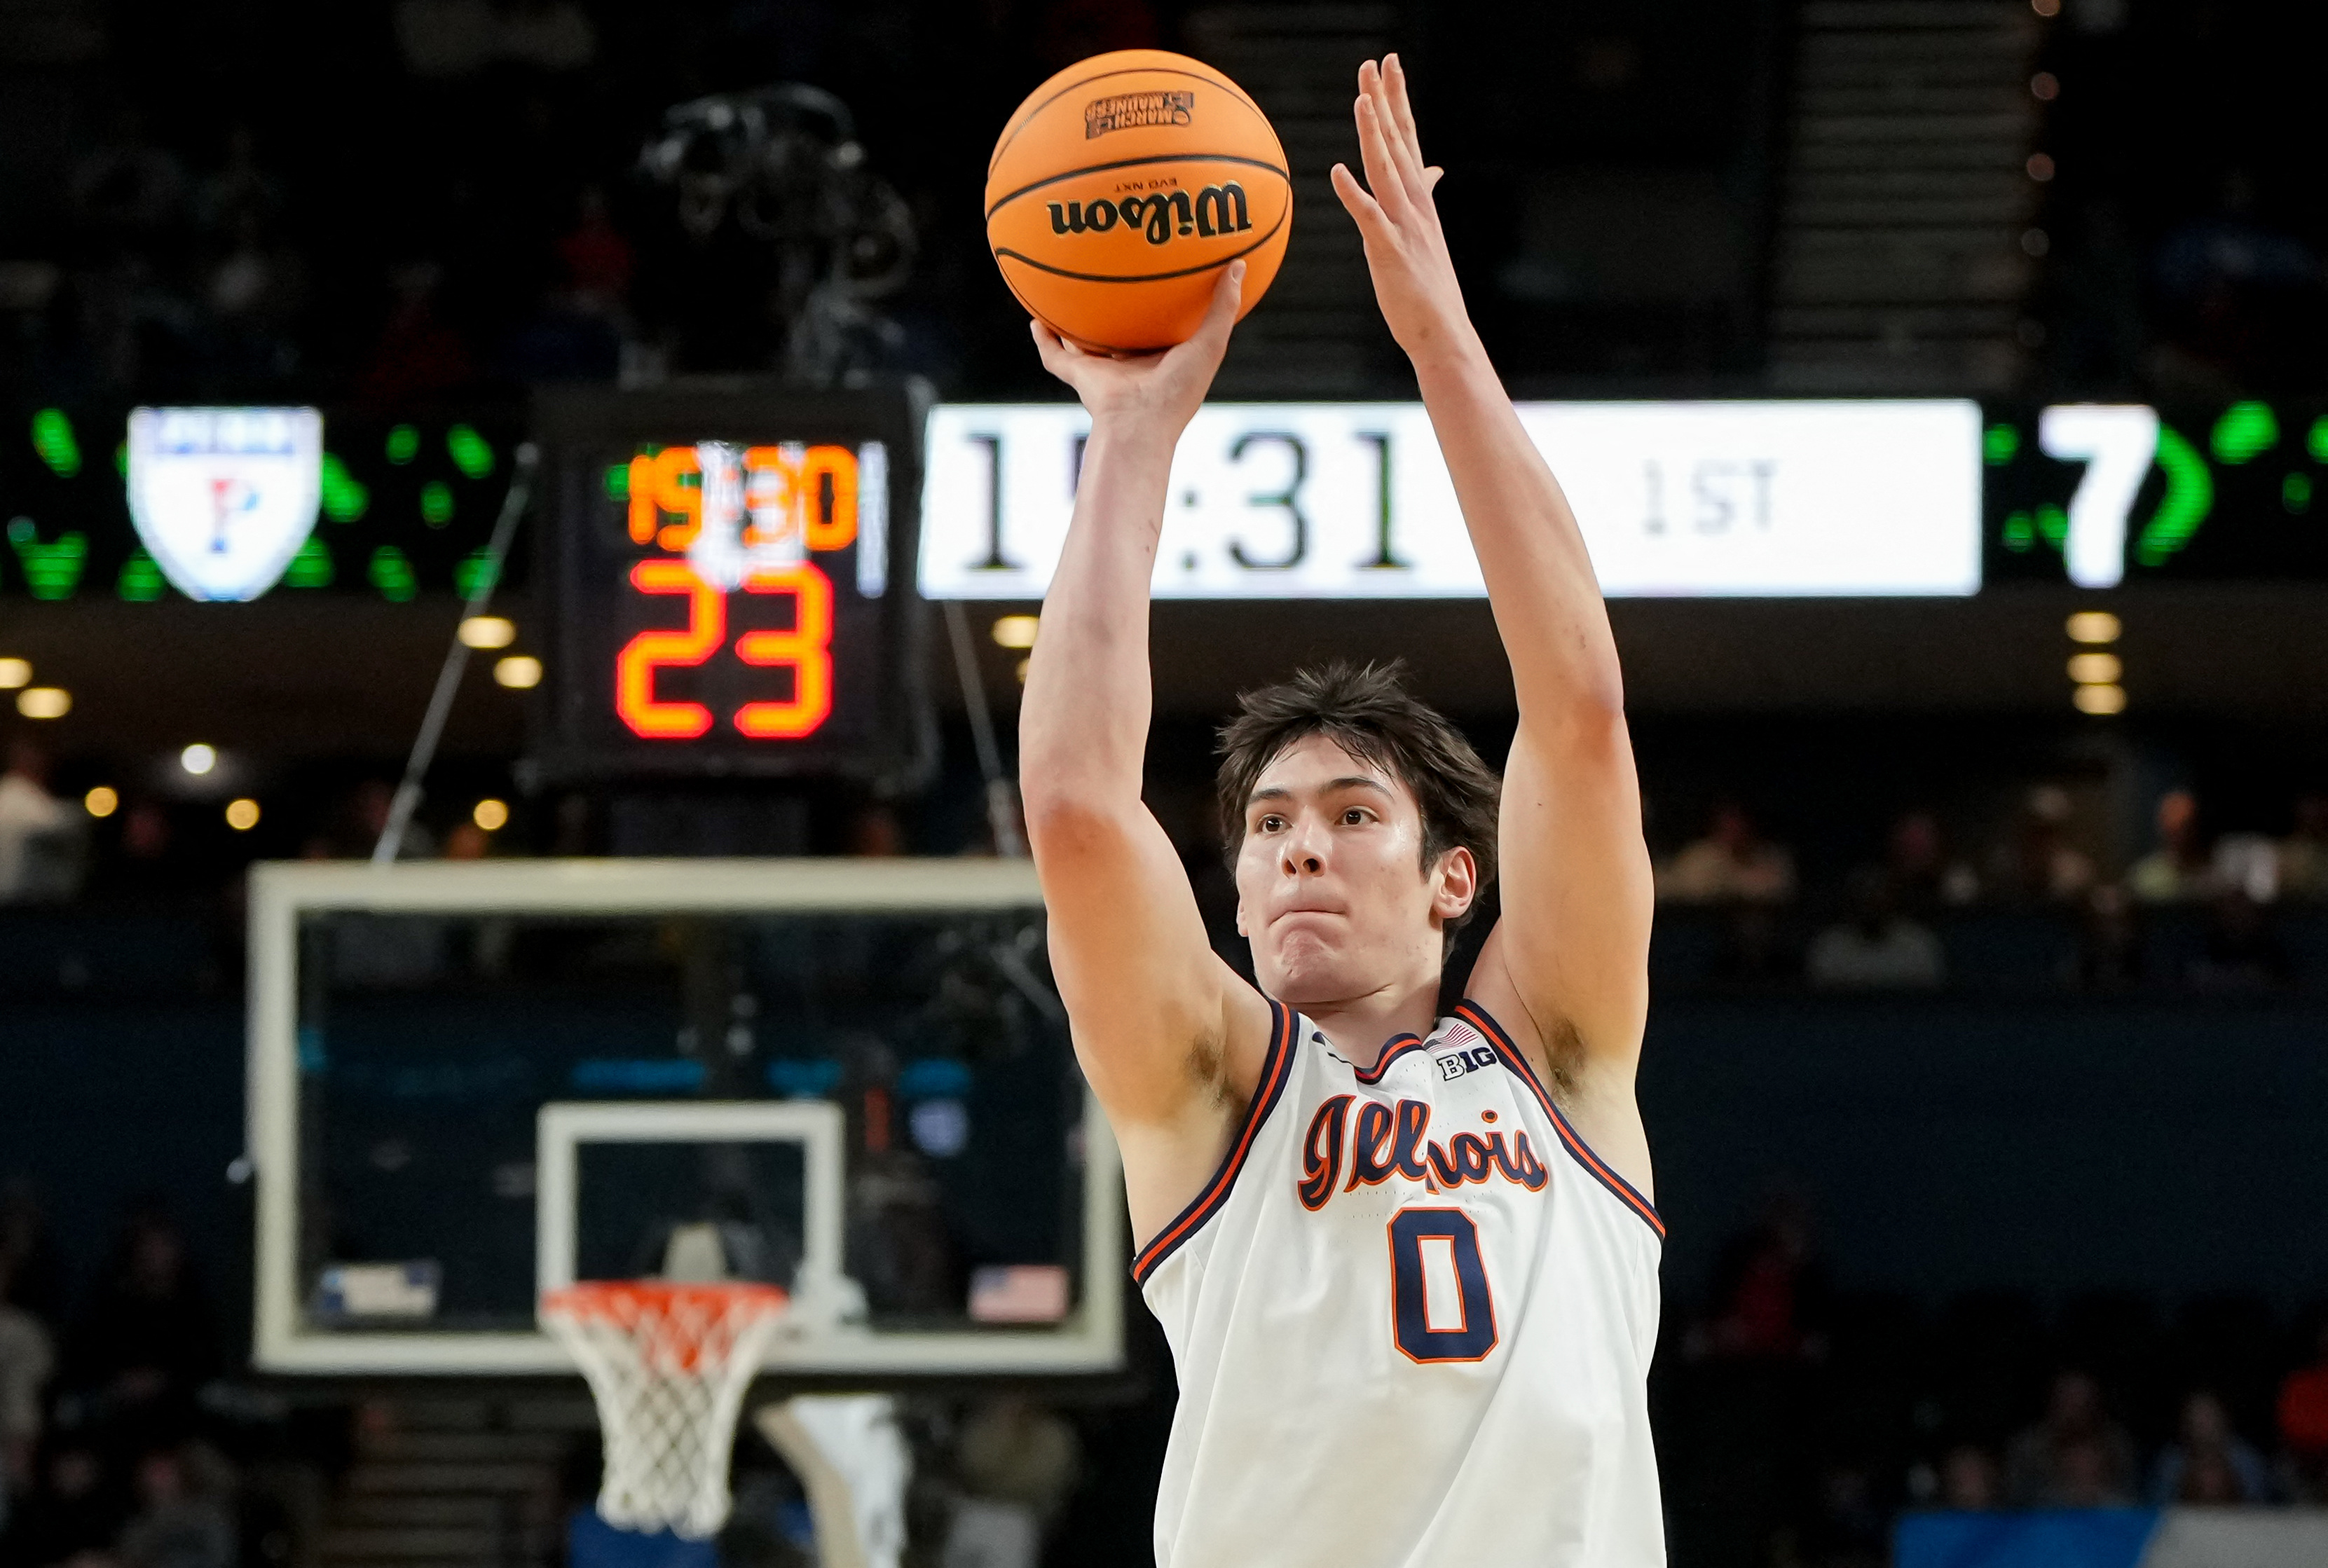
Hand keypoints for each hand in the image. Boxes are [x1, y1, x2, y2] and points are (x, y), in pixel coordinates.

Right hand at [1030, 262, 1242, 432]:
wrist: (1139, 424)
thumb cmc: (1179, 390)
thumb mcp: (1210, 343)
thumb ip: (1224, 306)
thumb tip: (1239, 264)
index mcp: (1161, 359)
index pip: (1160, 328)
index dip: (1159, 306)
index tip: (1160, 279)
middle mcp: (1130, 364)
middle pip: (1120, 331)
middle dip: (1115, 310)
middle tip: (1110, 277)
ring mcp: (1102, 371)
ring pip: (1083, 341)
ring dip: (1073, 321)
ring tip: (1063, 291)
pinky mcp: (1079, 375)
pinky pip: (1054, 354)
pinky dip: (1044, 339)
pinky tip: (1035, 318)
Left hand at [1331, 55, 1476, 365]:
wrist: (1442, 330)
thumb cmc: (1428, 287)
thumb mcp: (1426, 232)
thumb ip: (1423, 195)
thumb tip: (1433, 169)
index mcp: (1418, 198)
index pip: (1407, 137)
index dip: (1397, 100)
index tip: (1390, 66)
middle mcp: (1414, 203)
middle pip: (1398, 142)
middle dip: (1386, 100)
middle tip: (1376, 62)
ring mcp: (1403, 225)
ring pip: (1385, 170)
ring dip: (1373, 134)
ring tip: (1361, 99)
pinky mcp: (1388, 250)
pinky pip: (1368, 217)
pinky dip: (1354, 193)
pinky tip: (1338, 172)